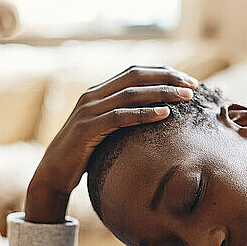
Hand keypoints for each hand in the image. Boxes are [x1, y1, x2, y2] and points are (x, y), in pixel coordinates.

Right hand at [25, 65, 197, 222]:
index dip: (162, 72)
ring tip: (185, 97)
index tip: (188, 80)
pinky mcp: (86, 129)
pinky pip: (120, 117)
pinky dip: (144, 114)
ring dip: (162, 93)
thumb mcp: (105, 131)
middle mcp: (92, 96)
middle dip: (167, 78)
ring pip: (130, 94)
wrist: (53, 173)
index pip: (135, 72)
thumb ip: (122, 118)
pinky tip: (165, 114)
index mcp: (98, 92)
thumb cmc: (84, 154)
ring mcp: (88, 111)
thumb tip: (156, 117)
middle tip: (193, 85)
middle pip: (135, 77)